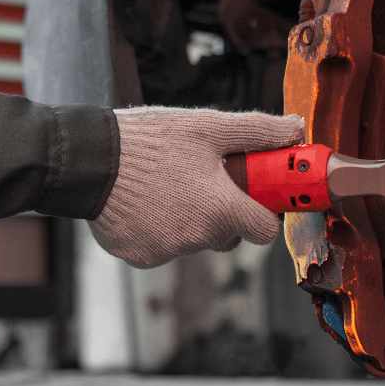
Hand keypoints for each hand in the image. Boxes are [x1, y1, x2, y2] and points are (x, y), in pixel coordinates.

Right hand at [89, 107, 303, 267]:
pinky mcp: (140, 258)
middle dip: (222, 212)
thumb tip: (295, 128)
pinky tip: (144, 202)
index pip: (265, 231)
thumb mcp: (208, 127)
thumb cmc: (149, 141)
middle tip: (203, 181)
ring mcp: (168, 251)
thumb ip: (257, 132)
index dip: (263, 213)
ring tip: (167, 186)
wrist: (89, 160)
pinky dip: (159, 228)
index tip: (255, 196)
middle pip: (228, 235)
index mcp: (221, 210)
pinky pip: (162, 246)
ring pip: (194, 240)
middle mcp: (198, 238)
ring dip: (189, 219)